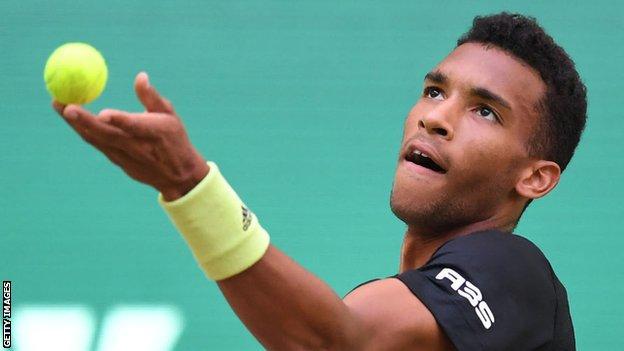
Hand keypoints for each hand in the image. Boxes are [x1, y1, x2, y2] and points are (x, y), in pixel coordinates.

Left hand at [52, 72, 209, 200]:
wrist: (178, 176)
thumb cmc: (175, 139)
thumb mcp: (170, 116)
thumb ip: (152, 97)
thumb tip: (140, 76)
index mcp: (154, 133)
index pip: (135, 127)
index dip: (119, 121)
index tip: (103, 113)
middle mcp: (138, 147)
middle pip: (106, 134)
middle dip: (84, 121)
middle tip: (64, 104)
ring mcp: (126, 157)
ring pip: (96, 139)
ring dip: (76, 123)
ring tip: (57, 104)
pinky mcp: (118, 162)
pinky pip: (97, 143)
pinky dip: (84, 130)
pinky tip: (71, 116)